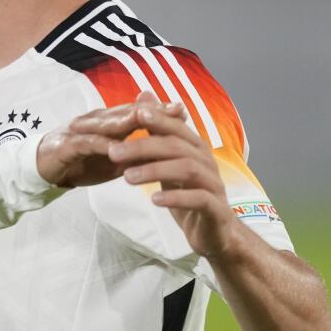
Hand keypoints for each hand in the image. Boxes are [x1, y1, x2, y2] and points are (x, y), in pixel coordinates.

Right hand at [38, 93, 185, 187]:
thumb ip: (134, 154)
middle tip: (175, 109)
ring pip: (108, 124)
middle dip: (152, 110)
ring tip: (151, 120)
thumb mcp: (111, 161)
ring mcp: (81, 131)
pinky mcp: (67, 145)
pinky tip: (116, 148)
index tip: (182, 110)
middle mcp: (95, 121)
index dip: (158, 110)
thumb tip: (160, 154)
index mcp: (107, 123)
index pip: (136, 113)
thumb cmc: (78, 162)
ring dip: (130, 121)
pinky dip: (102, 145)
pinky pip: (87, 144)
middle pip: (126, 113)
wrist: (41, 169)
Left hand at [99, 91, 238, 258]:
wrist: (214, 233)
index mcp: (195, 148)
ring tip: (127, 177)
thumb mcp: (168, 162)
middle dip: (144, 146)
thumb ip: (156, 133)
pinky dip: (176, 197)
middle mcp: (207, 162)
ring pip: (187, 169)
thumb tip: (143, 97)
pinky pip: (198, 198)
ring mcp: (214, 185)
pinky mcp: (216, 209)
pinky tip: (155, 200)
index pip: (176, 127)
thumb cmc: (188, 194)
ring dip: (155, 170)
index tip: (133, 115)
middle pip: (177, 146)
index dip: (157, 119)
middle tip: (113, 152)